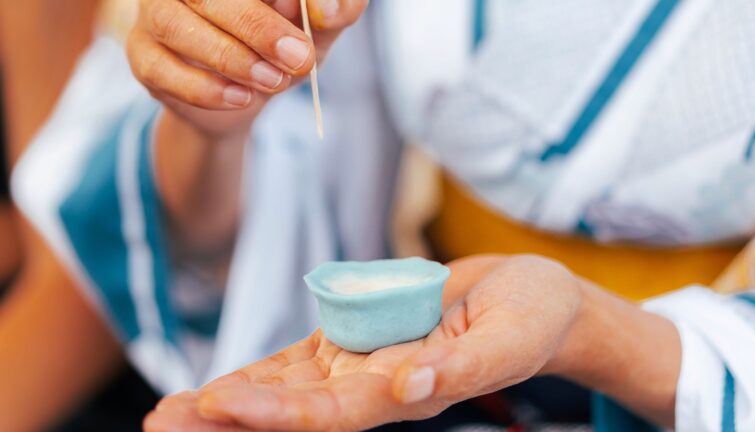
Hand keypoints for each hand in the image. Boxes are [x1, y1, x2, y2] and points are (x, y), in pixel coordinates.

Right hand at [127, 0, 367, 137]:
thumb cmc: (283, 49)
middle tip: (297, 57)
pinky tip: (242, 98)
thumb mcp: (319, 31)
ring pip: (174, 24)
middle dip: (256, 25)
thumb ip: (334, 11)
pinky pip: (161, 69)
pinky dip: (205, 89)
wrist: (246, 98)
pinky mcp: (142, 54)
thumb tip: (325, 6)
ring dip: (230, 57)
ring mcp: (155, 11)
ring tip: (273, 81)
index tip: (309, 13)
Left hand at [144, 255, 583, 430]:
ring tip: (169, 411)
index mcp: (411, 391)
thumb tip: (409, 389)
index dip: (278, 412)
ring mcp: (365, 364)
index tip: (219, 406)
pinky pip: (304, 361)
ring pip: (288, 388)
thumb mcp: (509, 338)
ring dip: (231, 400)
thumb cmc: (532, 317)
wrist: (532, 299)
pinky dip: (261, 373)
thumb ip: (461, 367)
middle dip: (230, 417)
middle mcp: (377, 386)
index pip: (335, 412)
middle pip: (294, 408)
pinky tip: (220, 386)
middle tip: (162, 422)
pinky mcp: (360, 340)